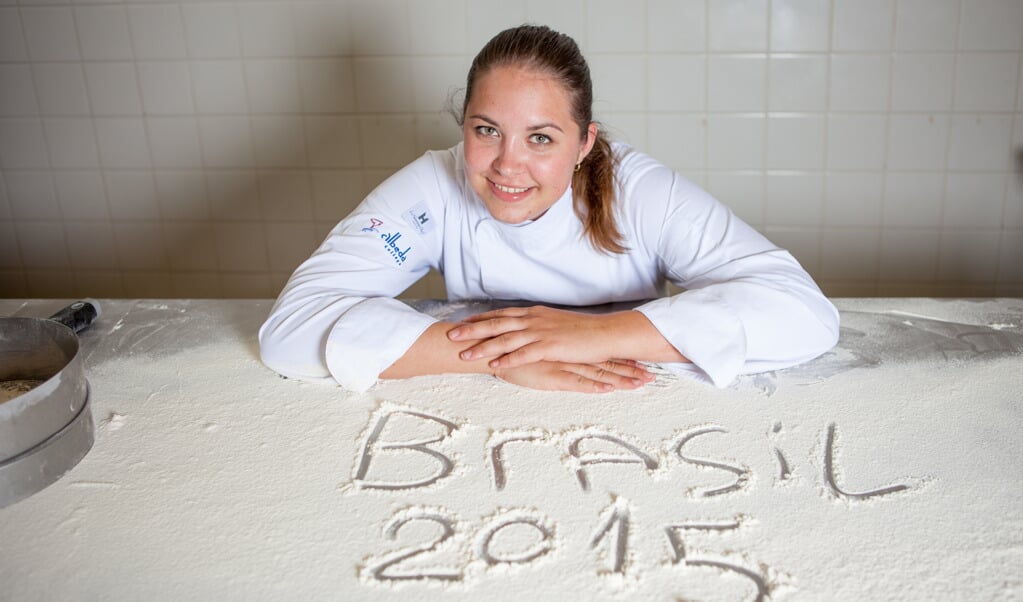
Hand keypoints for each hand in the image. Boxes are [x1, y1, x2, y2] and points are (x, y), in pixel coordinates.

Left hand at [447, 305, 617, 367]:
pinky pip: (524, 354)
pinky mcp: (550, 347)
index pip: (501, 314)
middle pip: (497, 324)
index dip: (480, 318)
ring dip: (483, 347)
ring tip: (465, 354)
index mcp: (534, 314)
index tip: (463, 321)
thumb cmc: (583, 332)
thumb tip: (525, 329)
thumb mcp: (556, 324)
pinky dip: (507, 359)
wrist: (606, 333)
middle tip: (451, 334)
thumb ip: (538, 326)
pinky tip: (494, 366)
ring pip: (505, 339)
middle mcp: (534, 320)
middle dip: (472, 330)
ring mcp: (541, 333)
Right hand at [495, 359, 654, 392]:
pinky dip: (594, 386)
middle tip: (651, 376)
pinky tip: (609, 389)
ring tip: (640, 384)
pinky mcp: (551, 375)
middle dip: (629, 370)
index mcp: (568, 349)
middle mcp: (569, 355)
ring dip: (620, 378)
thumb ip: (553, 354)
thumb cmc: (512, 351)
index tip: (642, 364)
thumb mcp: (538, 351)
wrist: (491, 349)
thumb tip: (564, 358)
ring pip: (597, 372)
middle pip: (605, 363)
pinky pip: (577, 382)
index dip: (622, 360)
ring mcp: (562, 364)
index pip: (601, 355)